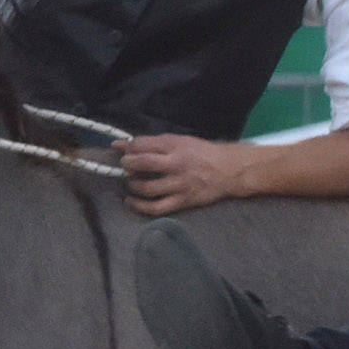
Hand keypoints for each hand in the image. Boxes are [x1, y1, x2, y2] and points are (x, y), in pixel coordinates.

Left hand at [117, 135, 247, 217]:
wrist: (229, 170)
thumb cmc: (201, 153)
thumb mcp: (179, 141)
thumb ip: (151, 143)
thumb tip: (119, 145)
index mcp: (176, 146)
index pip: (142, 144)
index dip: (127, 148)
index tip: (123, 151)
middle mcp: (177, 164)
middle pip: (142, 163)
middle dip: (127, 164)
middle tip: (125, 166)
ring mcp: (180, 184)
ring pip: (146, 187)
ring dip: (132, 185)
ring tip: (131, 182)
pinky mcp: (183, 201)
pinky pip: (156, 207)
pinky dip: (139, 206)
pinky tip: (131, 201)